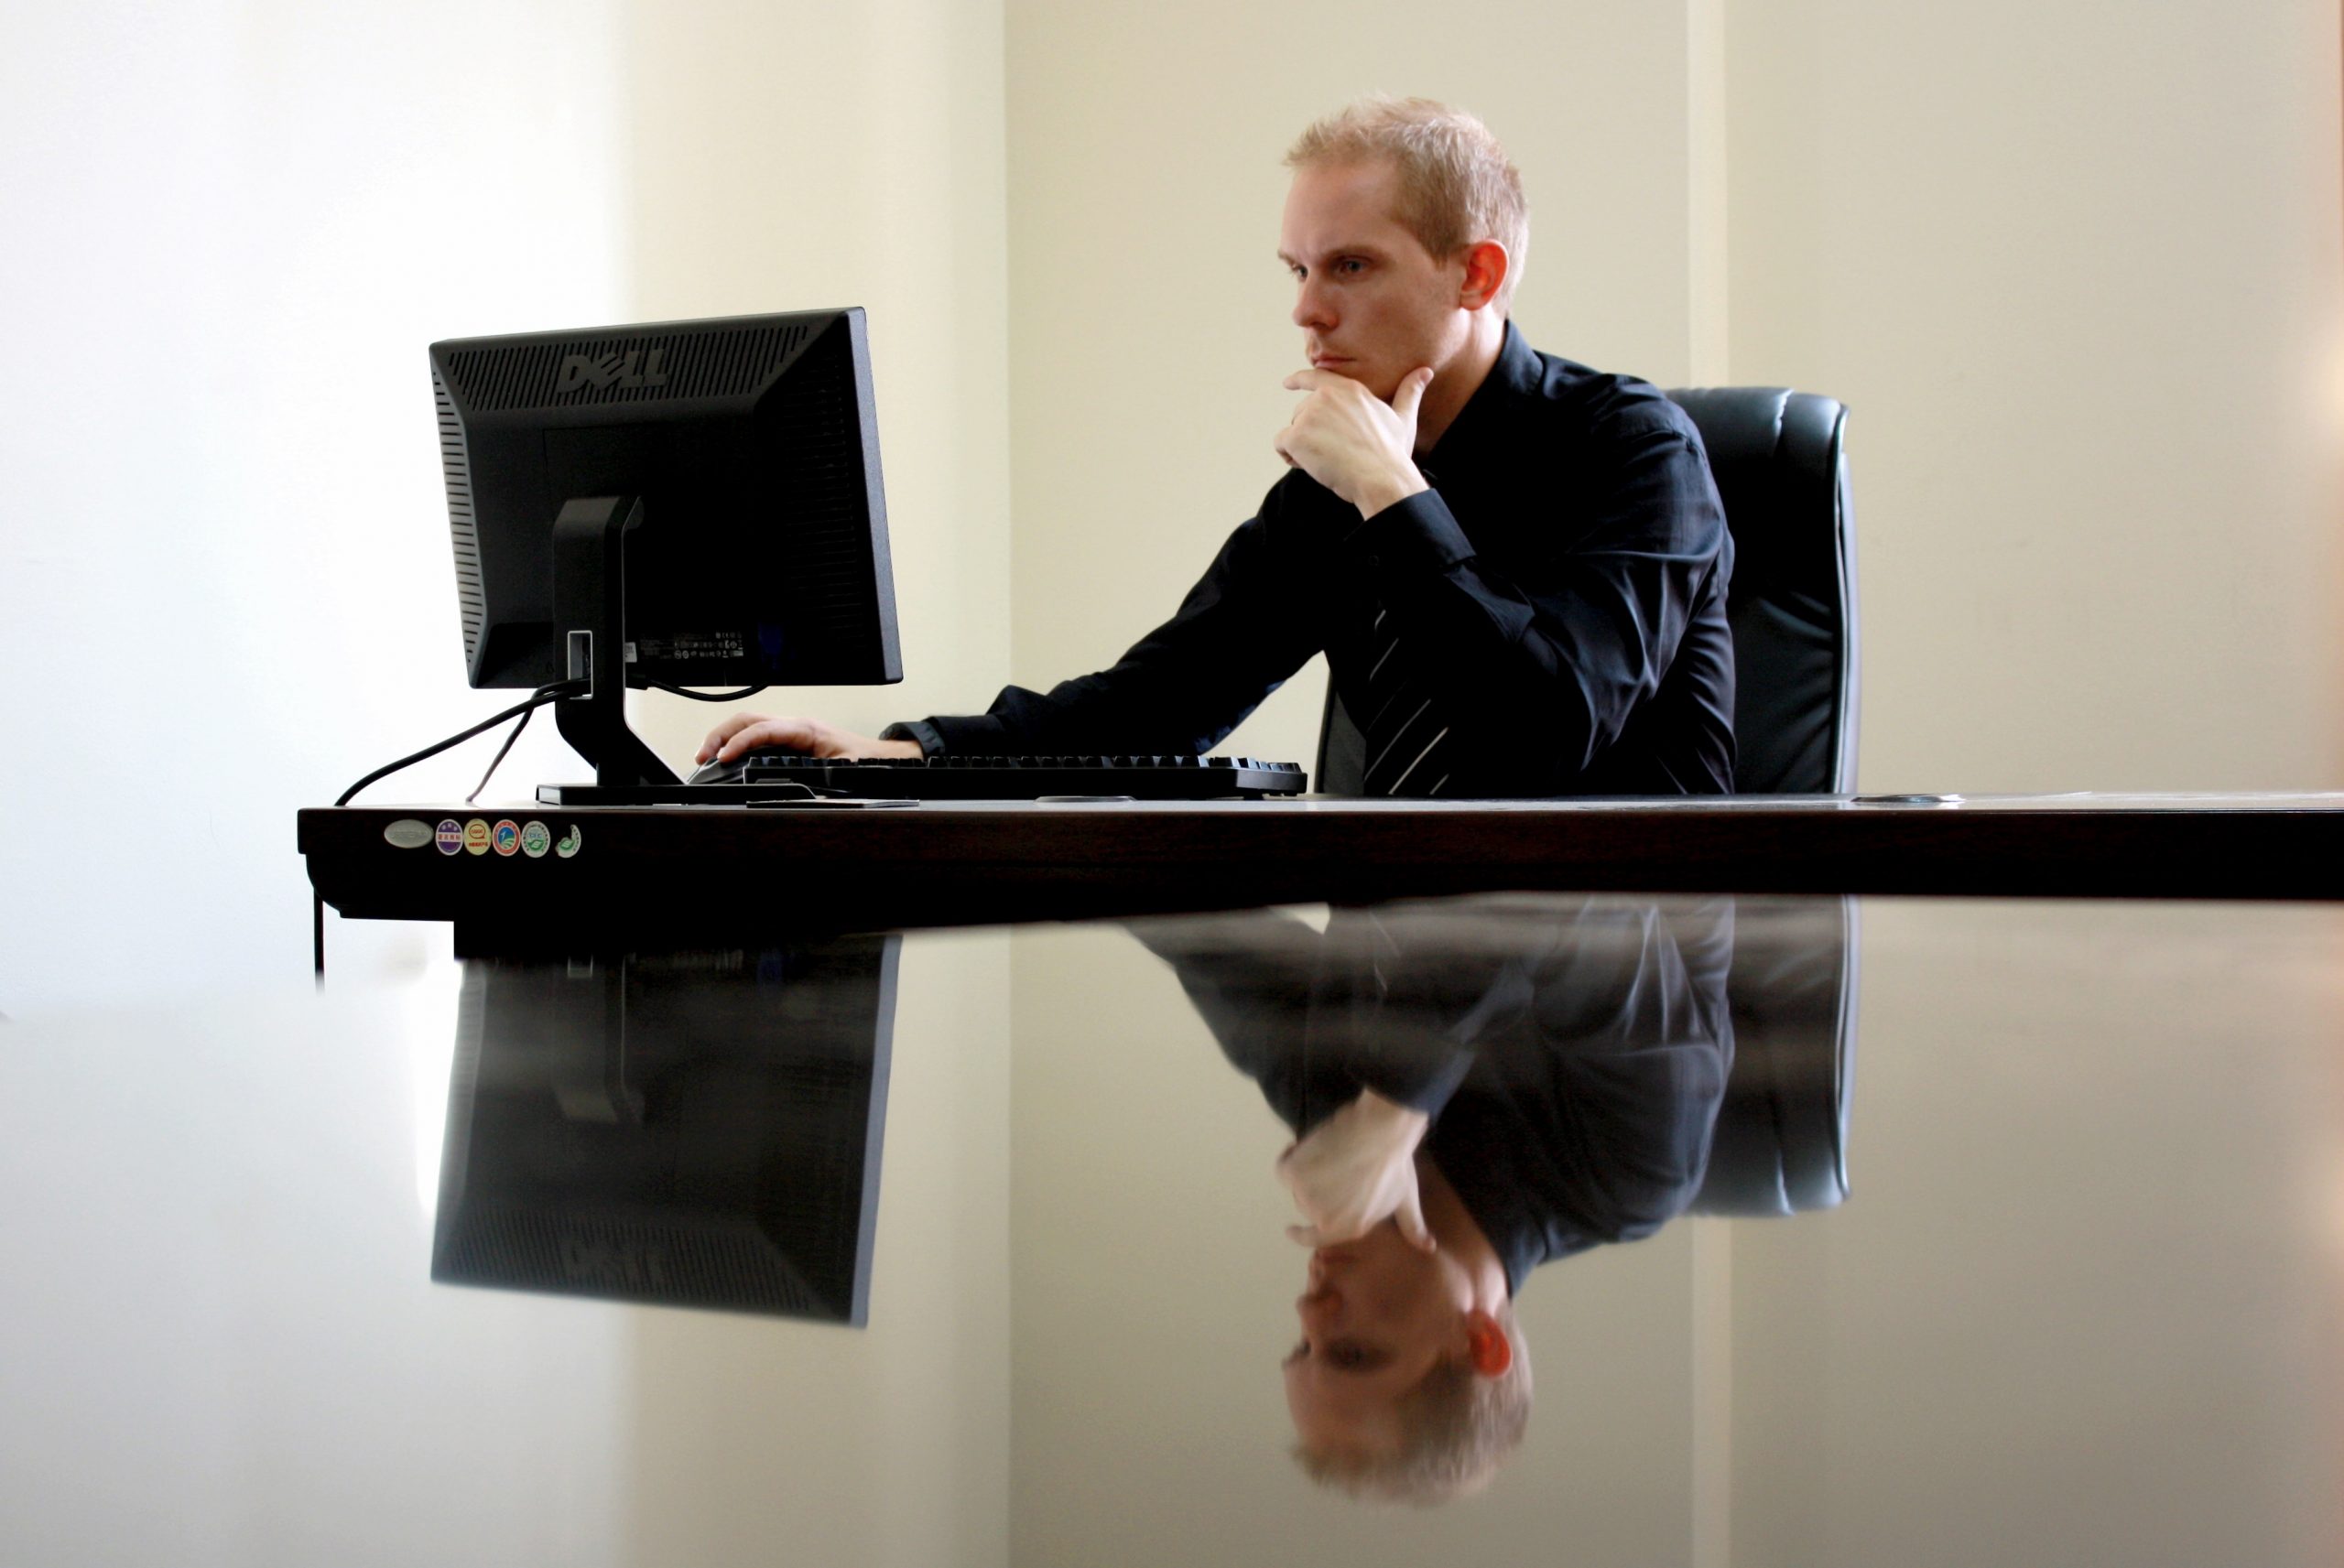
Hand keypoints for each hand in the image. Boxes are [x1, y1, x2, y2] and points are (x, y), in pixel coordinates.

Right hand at [696, 712, 920, 764]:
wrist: (878, 758)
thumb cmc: (863, 760)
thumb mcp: (846, 772)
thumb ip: (827, 783)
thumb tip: (810, 796)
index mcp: (805, 729)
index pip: (764, 729)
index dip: (740, 742)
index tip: (723, 758)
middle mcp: (794, 726)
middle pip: (747, 719)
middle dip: (721, 735)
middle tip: (702, 757)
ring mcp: (789, 731)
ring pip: (748, 724)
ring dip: (724, 737)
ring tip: (706, 757)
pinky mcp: (787, 739)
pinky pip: (755, 735)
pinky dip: (735, 742)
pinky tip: (725, 757)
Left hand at [1274, 366, 1433, 516]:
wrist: (1381, 478)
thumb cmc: (1393, 452)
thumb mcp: (1404, 418)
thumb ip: (1410, 392)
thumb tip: (1426, 372)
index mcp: (1349, 388)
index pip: (1316, 377)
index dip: (1299, 380)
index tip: (1287, 384)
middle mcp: (1326, 396)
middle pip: (1302, 412)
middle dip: (1311, 433)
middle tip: (1334, 453)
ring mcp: (1309, 414)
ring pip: (1292, 430)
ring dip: (1303, 447)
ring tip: (1327, 460)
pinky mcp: (1297, 435)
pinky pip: (1281, 445)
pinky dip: (1290, 457)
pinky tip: (1311, 466)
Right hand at [1277, 1088, 1435, 1251]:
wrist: (1380, 1131)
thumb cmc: (1395, 1165)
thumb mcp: (1406, 1199)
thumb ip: (1412, 1227)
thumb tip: (1429, 1248)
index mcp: (1349, 1228)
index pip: (1317, 1238)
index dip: (1302, 1234)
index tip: (1292, 1229)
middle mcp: (1323, 1218)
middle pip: (1310, 1205)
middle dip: (1320, 1189)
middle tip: (1339, 1168)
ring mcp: (1306, 1196)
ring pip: (1298, 1184)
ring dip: (1307, 1171)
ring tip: (1330, 1154)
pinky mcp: (1293, 1173)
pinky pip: (1284, 1167)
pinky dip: (1291, 1156)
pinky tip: (1304, 1147)